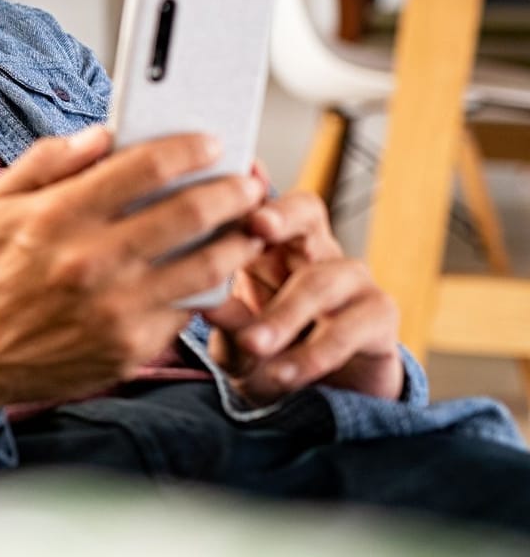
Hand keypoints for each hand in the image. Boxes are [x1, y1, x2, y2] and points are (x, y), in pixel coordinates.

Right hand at [0, 126, 266, 414]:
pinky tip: (214, 271)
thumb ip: (48, 160)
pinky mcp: (131, 346)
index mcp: (57, 216)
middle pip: (190, 213)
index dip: (189, 148)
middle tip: (248, 183)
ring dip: (239, 241)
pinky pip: (188, 309)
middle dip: (232, 191)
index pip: (144, 167)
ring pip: (206, 265)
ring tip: (249, 227)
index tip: (211, 143)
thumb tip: (103, 134)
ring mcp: (115, 308)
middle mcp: (90, 261)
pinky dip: (208, 287)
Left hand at [201, 187, 403, 402]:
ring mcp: (352, 280)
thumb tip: (201, 297)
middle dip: (282, 215)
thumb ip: (224, 315)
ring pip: (324, 278)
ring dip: (284, 315)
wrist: (313, 399)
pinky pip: (352, 326)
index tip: (235, 182)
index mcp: (269, 245)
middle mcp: (314, 251)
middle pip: (307, 211)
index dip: (249, 191)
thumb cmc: (264, 353)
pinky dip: (314, 353)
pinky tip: (284, 374)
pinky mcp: (379, 316)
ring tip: (252, 346)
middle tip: (256, 226)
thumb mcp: (233, 337)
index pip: (261, 202)